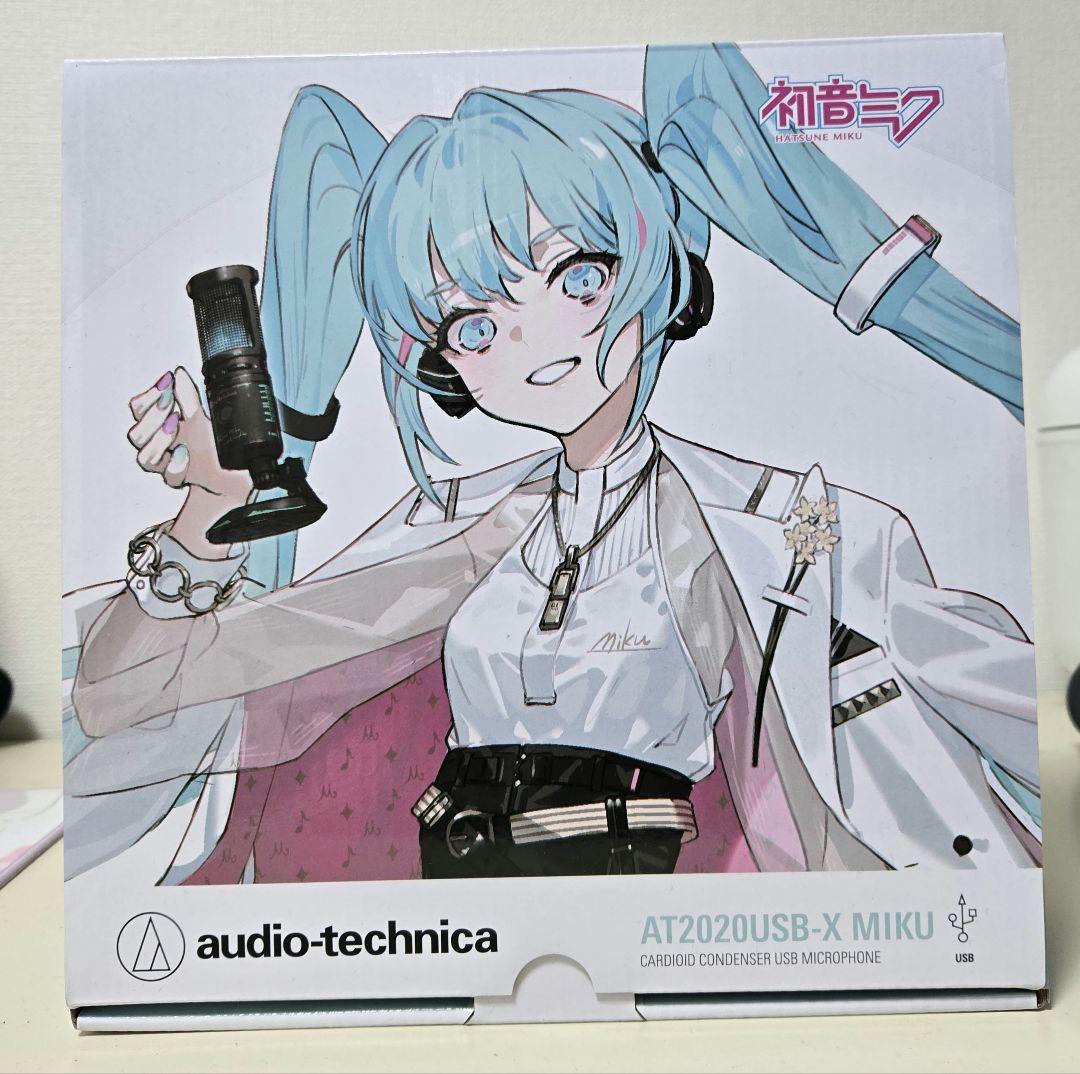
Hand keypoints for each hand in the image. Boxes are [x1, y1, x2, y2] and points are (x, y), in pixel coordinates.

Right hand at [127, 368, 252, 556]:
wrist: (239, 468)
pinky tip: (184, 453)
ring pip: (145, 458)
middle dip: (152, 416)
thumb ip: (189, 398)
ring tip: (175, 426)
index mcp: (160, 426)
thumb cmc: (219, 443)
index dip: (149, 395)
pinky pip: (169, 477)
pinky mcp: (182, 480)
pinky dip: (176, 464)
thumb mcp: (205, 417)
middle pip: (136, 435)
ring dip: (158, 440)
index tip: (167, 381)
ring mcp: (169, 465)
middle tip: (172, 403)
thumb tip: (178, 374)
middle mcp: (160, 446)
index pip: (138, 410)